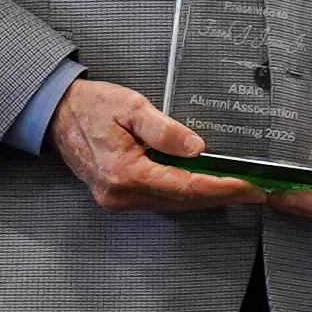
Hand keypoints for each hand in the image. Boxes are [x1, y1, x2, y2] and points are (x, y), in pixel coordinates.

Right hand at [46, 77, 271, 216]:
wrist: (56, 113)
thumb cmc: (90, 107)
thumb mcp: (131, 107)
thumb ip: (164, 130)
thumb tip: (196, 148)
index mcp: (123, 173)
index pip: (185, 186)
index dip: (221, 188)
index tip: (249, 187)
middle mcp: (119, 194)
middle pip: (182, 201)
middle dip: (221, 196)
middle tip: (255, 191)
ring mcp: (116, 199)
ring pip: (172, 204)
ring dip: (205, 198)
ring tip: (237, 189)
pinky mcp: (116, 197)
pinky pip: (159, 200)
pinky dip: (185, 195)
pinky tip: (205, 186)